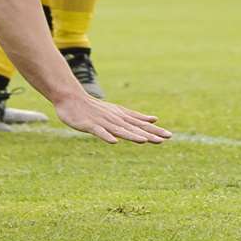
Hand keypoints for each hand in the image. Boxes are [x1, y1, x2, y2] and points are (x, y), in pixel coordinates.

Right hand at [52, 93, 170, 143]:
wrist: (71, 98)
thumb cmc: (95, 107)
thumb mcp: (118, 111)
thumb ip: (136, 117)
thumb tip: (155, 119)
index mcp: (122, 117)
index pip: (141, 125)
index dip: (154, 130)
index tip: (169, 136)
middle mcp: (115, 119)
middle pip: (134, 128)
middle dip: (148, 134)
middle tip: (164, 139)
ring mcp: (102, 122)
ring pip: (119, 130)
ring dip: (132, 135)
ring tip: (144, 141)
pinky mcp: (90, 125)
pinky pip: (99, 132)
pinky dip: (107, 136)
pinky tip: (114, 141)